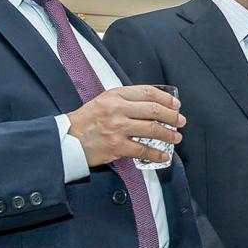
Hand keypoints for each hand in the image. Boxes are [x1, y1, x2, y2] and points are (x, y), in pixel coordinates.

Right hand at [66, 85, 185, 166]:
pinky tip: (164, 155)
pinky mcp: (116, 146)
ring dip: (169, 134)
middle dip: (172, 116)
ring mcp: (117, 128)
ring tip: (176, 137)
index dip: (166, 98)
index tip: (175, 104)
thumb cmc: (86, 120)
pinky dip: (156, 154)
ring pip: (152, 129)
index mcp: (115, 96)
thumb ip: (126, 100)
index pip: (147, 92)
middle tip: (180, 121)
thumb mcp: (104, 101)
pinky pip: (143, 150)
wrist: (67, 139)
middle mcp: (117, 109)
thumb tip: (153, 105)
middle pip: (154, 110)